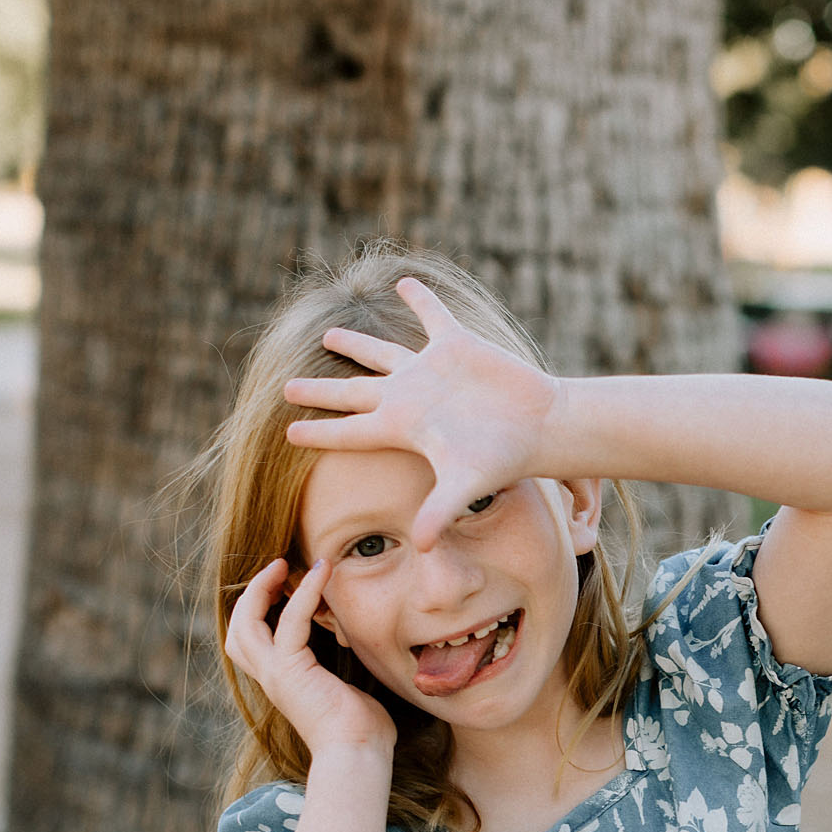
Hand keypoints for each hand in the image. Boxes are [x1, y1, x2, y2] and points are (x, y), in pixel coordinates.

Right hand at [225, 558, 394, 756]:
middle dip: (251, 594)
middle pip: (237, 628)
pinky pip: (291, 619)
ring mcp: (275, 673)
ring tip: (285, 563)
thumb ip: (338, 665)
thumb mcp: (345, 687)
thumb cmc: (361, 728)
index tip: (284, 584)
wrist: (359, 753)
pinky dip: (305, 591)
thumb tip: (354, 645)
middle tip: (277, 567)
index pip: (250, 641)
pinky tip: (323, 571)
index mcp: (281, 681)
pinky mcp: (290, 670)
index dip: (258, 609)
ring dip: (264, 587)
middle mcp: (270, 676)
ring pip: (247, 620)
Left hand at [280, 277, 564, 548]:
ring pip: (380, 353)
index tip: (288, 433)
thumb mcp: (467, 484)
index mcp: (402, 426)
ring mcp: (430, 370)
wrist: (544, 426)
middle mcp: (409, 397)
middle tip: (287, 388)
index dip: (318, 432)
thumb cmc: (505, 457)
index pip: (349, 431)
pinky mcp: (456, 345)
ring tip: (328, 335)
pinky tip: (404, 283)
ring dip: (354, 344)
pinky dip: (419, 299)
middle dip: (320, 391)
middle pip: (352, 393)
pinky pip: (431, 315)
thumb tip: (422, 548)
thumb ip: (440, 511)